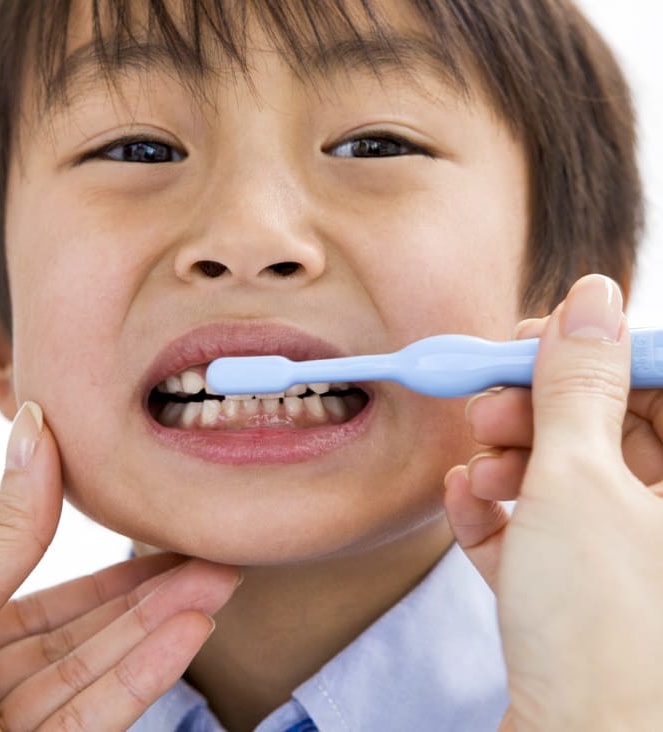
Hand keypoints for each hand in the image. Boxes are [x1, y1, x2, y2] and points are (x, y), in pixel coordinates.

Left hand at [0, 402, 240, 730]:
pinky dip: (143, 679)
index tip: (170, 539)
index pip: (51, 604)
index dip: (116, 574)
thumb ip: (8, 529)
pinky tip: (188, 634)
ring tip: (219, 586)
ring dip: (163, 633)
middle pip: (84, 640)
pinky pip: (91, 722)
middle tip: (217, 559)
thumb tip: (37, 423)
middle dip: (156, 600)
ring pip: (95, 679)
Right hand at [444, 275, 662, 730]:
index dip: (599, 350)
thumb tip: (591, 300)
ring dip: (510, 456)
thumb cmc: (605, 628)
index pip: (661, 380)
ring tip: (477, 460)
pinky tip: (468, 503)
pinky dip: (497, 509)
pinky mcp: (574, 586)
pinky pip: (538, 525)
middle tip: (492, 402)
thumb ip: (578, 385)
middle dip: (539, 407)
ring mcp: (623, 553)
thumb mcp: (580, 482)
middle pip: (607, 424)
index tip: (538, 339)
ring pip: (567, 473)